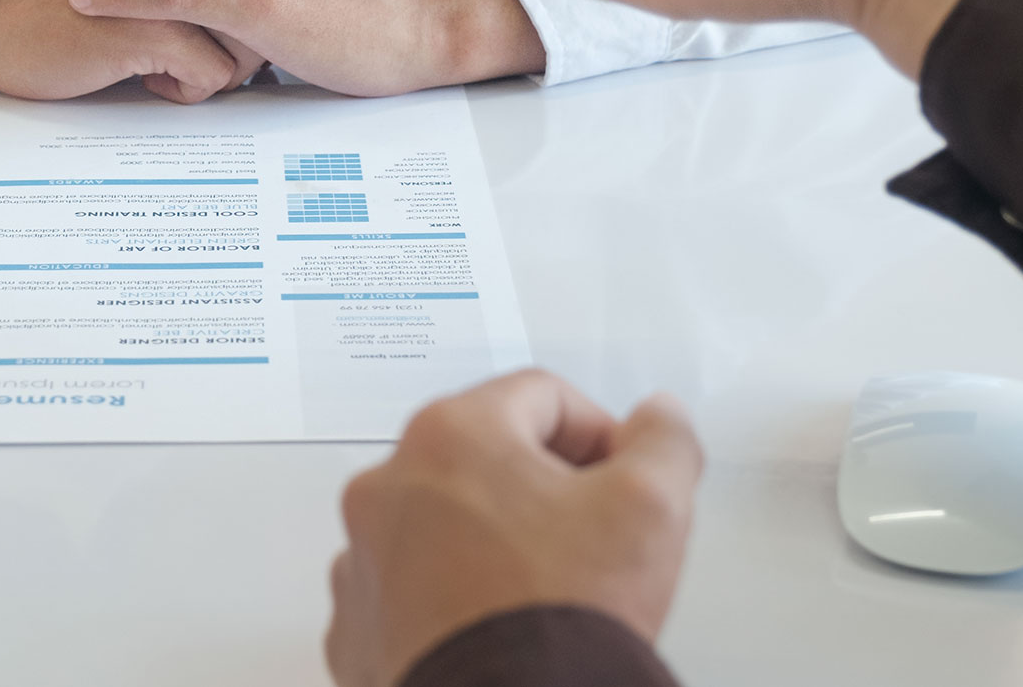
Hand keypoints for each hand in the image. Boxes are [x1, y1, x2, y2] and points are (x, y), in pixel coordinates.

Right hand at [0, 0, 262, 102]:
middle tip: (199, 52)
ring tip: (174, 64)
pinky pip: (213, 74)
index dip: (249, 4)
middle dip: (246, 40)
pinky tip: (148, 79)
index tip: (215, 21)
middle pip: (265, 2)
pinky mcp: (149, 27)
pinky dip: (187, 89)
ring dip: (221, 66)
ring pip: (249, 41)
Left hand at [326, 371, 702, 686]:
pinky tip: (499, 623)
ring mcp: (364, 557)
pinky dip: (453, 597)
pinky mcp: (360, 622)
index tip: (623, 480)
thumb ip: (663, 441)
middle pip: (485, 458)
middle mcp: (388, 487)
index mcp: (451, 436)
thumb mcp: (650, 505)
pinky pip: (411, 588)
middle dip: (544, 489)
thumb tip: (658, 421)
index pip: (542, 399)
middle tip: (591, 538)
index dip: (601, 434)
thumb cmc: (562, 614)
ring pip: (444, 523)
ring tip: (545, 589)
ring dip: (493, 541)